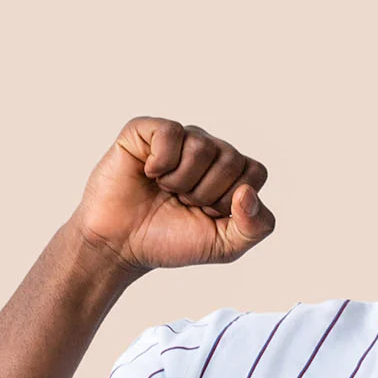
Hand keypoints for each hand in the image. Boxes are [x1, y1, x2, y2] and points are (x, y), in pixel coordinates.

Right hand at [71, 117, 275, 271]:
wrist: (121, 245)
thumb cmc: (169, 240)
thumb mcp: (224, 246)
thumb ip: (255, 227)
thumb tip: (248, 193)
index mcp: (229, 173)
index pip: (256, 172)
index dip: (231, 200)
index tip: (207, 213)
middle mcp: (207, 149)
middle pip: (231, 159)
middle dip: (205, 194)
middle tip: (182, 203)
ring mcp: (178, 138)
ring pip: (202, 147)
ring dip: (180, 181)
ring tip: (164, 190)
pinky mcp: (146, 130)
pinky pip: (170, 133)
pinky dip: (161, 162)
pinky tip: (149, 173)